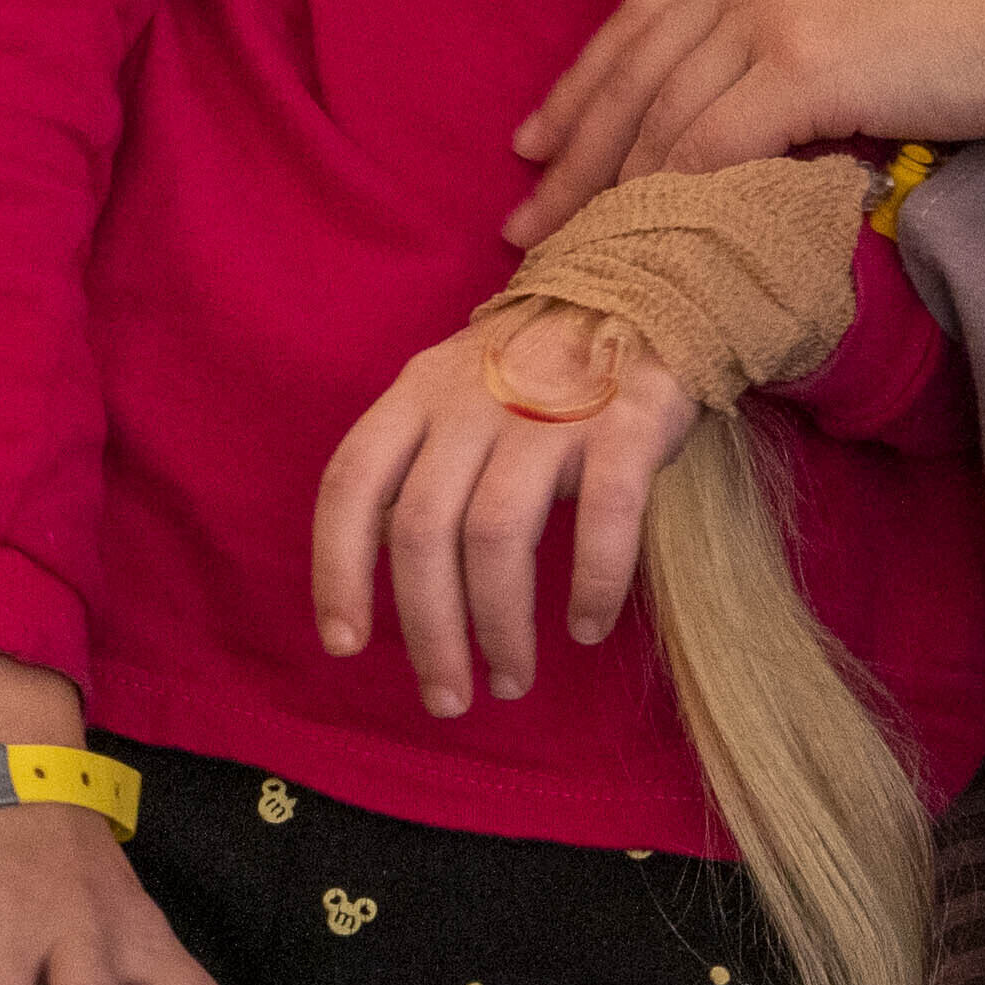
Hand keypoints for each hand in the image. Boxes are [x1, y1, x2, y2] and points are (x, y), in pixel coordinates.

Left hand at [307, 310, 699, 715]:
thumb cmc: (539, 364)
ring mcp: (548, 410)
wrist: (646, 285)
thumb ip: (418, 457)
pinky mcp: (625, 421)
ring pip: (499, 537)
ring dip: (500, 627)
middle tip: (446, 699)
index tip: (343, 644)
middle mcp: (471, 400)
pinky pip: (605, 518)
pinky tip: (587, 627)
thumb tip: (383, 562)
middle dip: (427, 631)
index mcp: (417, 391)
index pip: (351, 481)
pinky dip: (594, 583)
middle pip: (423, 531)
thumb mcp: (454, 386)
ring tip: (510, 679)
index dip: (337, 568)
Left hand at [507, 0, 984, 243]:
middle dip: (575, 142)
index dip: (595, 75)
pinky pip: (713, 142)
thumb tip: (805, 91)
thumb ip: (836, 13)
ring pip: (661, 109)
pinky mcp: (809, 64)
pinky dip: (673, 197)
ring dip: (609, 187)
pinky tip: (652, 242)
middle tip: (528, 210)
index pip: (656, 5)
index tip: (547, 131)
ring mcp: (780, 0)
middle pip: (638, 59)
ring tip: (575, 248)